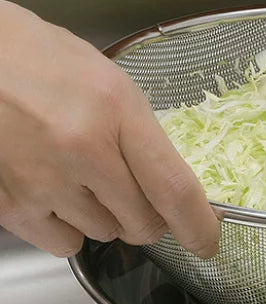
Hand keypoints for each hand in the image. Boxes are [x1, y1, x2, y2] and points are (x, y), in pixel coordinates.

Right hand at [0, 1, 219, 257]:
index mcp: (115, 109)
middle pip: (143, 222)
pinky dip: (68, 229)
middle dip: (148, 218)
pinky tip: (56, 195)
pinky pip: (64, 244)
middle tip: (134, 196)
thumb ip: (141, 136)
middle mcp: (82, 149)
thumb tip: (172, 188)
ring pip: (105, 234)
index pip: (174, 187)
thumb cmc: (35, 58)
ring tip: (79, 177)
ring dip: (105, 217)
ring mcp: (43, 180)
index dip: (198, 225)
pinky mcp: (9, 205)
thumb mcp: (107, 81)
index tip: (207, 242)